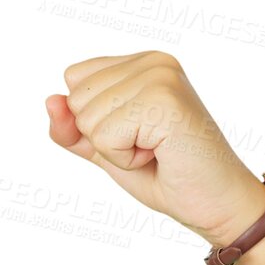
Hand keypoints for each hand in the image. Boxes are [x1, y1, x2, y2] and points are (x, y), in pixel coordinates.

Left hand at [45, 51, 264, 247]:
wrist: (215, 203)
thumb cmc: (166, 174)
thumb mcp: (105, 149)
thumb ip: (71, 128)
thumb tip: (50, 100)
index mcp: (142, 62)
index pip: (74, 79)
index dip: (91, 120)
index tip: (137, 133)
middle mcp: (153, 61)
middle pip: (76, 98)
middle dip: (102, 137)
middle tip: (150, 146)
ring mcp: (160, 77)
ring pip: (87, 119)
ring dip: (115, 150)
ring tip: (157, 150)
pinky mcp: (163, 100)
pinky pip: (104, 136)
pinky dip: (125, 159)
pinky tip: (160, 154)